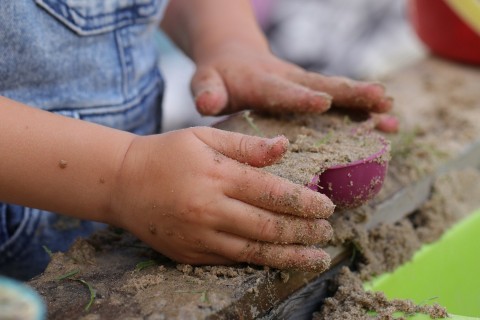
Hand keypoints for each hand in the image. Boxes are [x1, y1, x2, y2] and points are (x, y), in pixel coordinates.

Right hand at [109, 127, 334, 271]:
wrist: (122, 183)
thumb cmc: (167, 154)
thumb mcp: (204, 137)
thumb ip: (246, 145)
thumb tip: (285, 147)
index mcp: (217, 175)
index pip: (273, 193)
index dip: (305, 202)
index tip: (327, 207)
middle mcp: (210, 209)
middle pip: (269, 227)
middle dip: (304, 232)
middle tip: (326, 231)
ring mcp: (198, 236)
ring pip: (254, 252)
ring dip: (290, 256)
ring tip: (317, 257)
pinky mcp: (189, 253)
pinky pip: (231, 261)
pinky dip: (260, 263)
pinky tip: (279, 261)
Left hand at [191, 42, 397, 132]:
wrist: (234, 56)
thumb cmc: (219, 76)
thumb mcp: (206, 81)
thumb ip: (207, 91)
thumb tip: (207, 102)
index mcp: (262, 82)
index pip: (282, 91)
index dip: (300, 97)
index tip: (323, 102)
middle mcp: (289, 81)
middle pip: (322, 85)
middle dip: (351, 94)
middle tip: (380, 99)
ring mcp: (304, 86)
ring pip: (337, 92)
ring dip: (364, 102)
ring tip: (392, 113)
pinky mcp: (312, 92)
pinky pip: (340, 101)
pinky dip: (363, 111)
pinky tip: (388, 123)